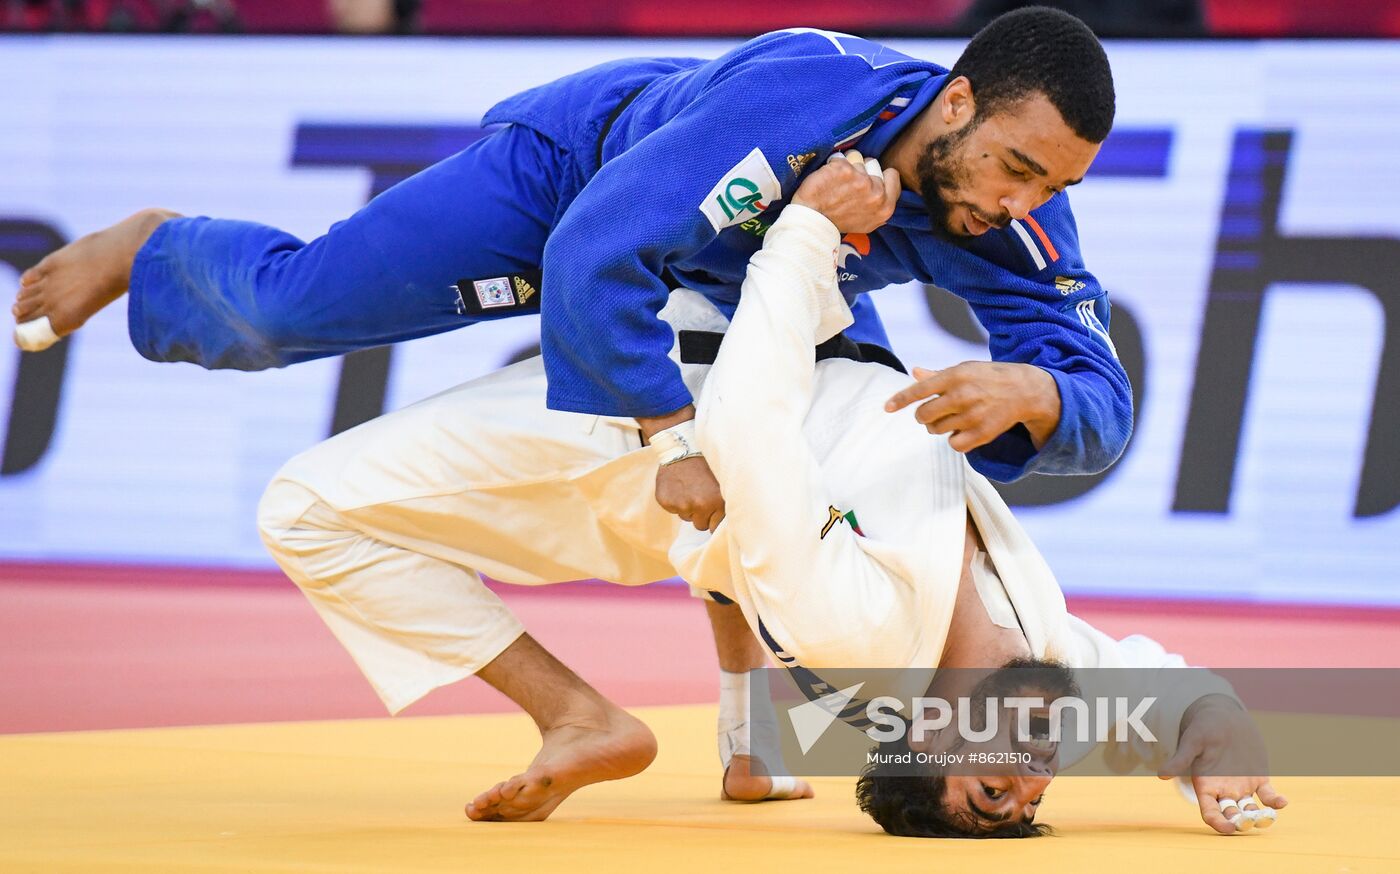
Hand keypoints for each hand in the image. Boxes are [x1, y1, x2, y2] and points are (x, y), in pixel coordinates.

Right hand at [655, 455, 725, 530]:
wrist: (682, 450)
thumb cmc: (704, 465)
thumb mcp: (721, 484)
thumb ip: (722, 506)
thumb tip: (722, 526)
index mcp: (716, 501)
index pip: (715, 527)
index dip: (713, 519)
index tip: (711, 513)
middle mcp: (699, 505)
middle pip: (700, 525)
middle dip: (700, 515)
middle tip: (699, 496)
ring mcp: (681, 505)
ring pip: (686, 517)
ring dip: (688, 507)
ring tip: (688, 488)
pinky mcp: (666, 502)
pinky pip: (672, 510)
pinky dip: (675, 501)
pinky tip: (678, 488)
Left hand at [791, 150, 900, 233]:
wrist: (812, 221)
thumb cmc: (837, 222)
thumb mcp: (867, 222)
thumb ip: (880, 205)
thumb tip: (885, 188)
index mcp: (885, 208)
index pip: (892, 175)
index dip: (879, 174)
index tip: (868, 180)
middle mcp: (876, 194)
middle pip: (873, 164)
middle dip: (861, 170)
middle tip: (848, 186)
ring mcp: (861, 180)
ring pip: (857, 159)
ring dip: (846, 166)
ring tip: (836, 182)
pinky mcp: (844, 169)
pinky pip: (840, 158)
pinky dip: (833, 165)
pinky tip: (827, 178)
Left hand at [884, 362, 1060, 452]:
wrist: (1024, 391)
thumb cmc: (988, 378)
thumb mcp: (964, 369)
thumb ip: (937, 375)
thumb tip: (914, 372)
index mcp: (955, 376)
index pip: (920, 390)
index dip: (900, 400)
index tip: (887, 408)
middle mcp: (962, 396)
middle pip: (923, 415)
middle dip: (923, 416)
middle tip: (935, 411)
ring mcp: (972, 416)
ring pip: (936, 430)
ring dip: (938, 426)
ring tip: (953, 417)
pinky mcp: (982, 434)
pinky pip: (953, 445)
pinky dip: (954, 440)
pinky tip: (963, 429)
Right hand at [1158, 695, 1287, 834]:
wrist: (1224, 717)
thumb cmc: (1203, 728)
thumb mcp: (1191, 741)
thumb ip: (1180, 758)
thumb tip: (1161, 774)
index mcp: (1205, 786)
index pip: (1210, 812)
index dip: (1217, 823)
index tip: (1227, 828)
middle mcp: (1223, 791)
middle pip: (1230, 815)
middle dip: (1239, 822)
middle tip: (1247, 823)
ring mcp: (1242, 787)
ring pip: (1250, 810)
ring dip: (1258, 817)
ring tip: (1266, 817)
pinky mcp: (1258, 780)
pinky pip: (1268, 796)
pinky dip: (1275, 802)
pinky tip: (1281, 802)